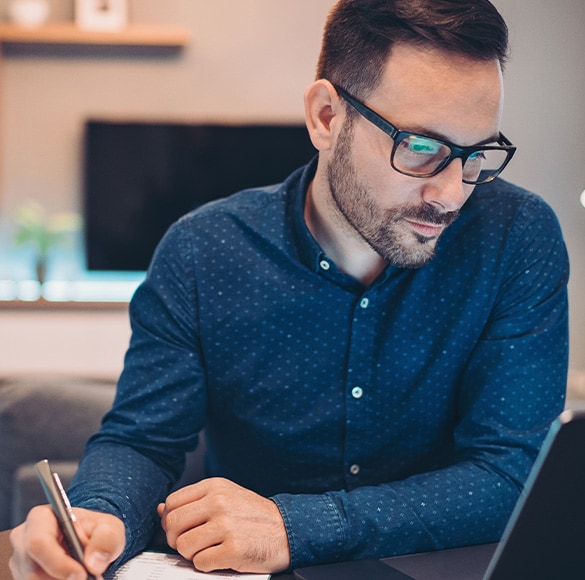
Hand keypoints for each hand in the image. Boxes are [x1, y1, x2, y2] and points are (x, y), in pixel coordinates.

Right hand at [9, 504, 124, 578]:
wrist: (89, 542)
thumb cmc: (95, 531)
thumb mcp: (109, 527)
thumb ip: (106, 539)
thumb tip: (93, 563)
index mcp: (40, 518)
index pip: (38, 542)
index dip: (58, 562)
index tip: (80, 574)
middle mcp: (23, 539)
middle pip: (32, 570)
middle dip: (61, 578)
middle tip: (85, 578)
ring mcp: (19, 562)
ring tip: (81, 574)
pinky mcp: (22, 577)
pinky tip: (70, 578)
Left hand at [158, 477, 289, 573]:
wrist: (286, 530)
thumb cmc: (253, 515)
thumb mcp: (224, 497)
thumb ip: (194, 502)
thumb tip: (161, 510)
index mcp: (214, 487)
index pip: (172, 503)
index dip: (171, 521)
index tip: (182, 529)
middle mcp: (218, 502)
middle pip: (173, 525)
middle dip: (176, 540)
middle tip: (191, 544)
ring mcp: (226, 525)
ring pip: (183, 546)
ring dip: (193, 555)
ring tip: (210, 550)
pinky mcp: (233, 549)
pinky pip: (200, 563)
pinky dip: (207, 565)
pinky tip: (221, 557)